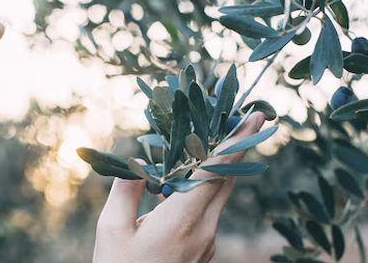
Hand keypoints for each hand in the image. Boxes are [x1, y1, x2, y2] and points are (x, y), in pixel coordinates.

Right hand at [92, 112, 266, 262]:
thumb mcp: (111, 231)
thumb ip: (126, 191)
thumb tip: (140, 165)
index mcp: (182, 220)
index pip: (216, 172)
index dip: (237, 142)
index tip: (256, 118)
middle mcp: (204, 230)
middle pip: (227, 180)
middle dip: (238, 147)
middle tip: (246, 118)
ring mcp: (207, 242)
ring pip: (220, 196)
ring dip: (222, 168)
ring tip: (217, 140)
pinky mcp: (204, 250)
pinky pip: (210, 211)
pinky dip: (206, 189)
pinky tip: (187, 181)